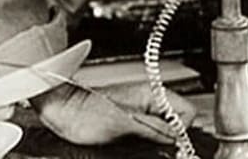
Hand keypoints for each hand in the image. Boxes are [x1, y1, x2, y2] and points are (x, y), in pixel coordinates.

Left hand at [31, 80, 196, 145]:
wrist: (60, 113)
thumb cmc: (84, 111)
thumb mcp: (125, 124)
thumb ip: (155, 129)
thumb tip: (179, 136)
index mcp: (151, 96)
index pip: (187, 111)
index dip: (182, 129)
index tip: (172, 142)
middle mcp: (147, 105)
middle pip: (177, 126)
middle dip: (171, 140)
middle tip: (155, 149)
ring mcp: (139, 118)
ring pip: (163, 135)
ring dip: (157, 146)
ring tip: (140, 149)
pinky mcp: (128, 130)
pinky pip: (148, 141)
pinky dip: (145, 148)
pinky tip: (134, 151)